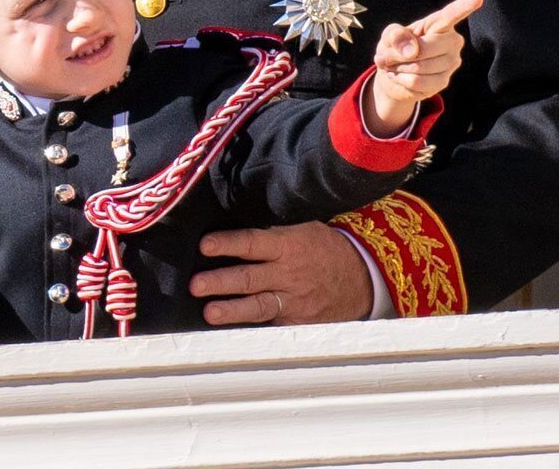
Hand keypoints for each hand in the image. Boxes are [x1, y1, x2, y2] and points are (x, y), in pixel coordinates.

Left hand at [191, 222, 373, 324]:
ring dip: (232, 310)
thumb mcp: (304, 229)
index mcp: (289, 245)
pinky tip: (229, 333)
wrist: (362, 279)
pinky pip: (271, 325)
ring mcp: (293, 301)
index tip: (205, 245)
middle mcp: (289, 274)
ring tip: (210, 313)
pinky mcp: (297, 322)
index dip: (229, 244)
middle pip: (250, 278)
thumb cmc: (325, 249)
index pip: (254, 243)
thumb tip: (236, 225)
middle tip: (195, 285)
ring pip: (258, 306)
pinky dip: (250, 328)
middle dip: (221, 281)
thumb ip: (273, 232)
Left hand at [368, 0, 482, 131]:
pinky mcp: (444, 81)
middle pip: (425, 48)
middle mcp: (452, 41)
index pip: (452, 14)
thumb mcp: (389, 36)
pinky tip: (400, 77)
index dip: (464, 6)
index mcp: (440, 23)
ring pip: (419, 67)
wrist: (392, 76)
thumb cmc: (394, 48)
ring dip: (398, 68)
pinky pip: (417, 82)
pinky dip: (401, 80)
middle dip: (397, 55)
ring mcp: (451, 62)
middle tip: (385, 56)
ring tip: (394, 66)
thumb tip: (413, 50)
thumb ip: (396, 35)